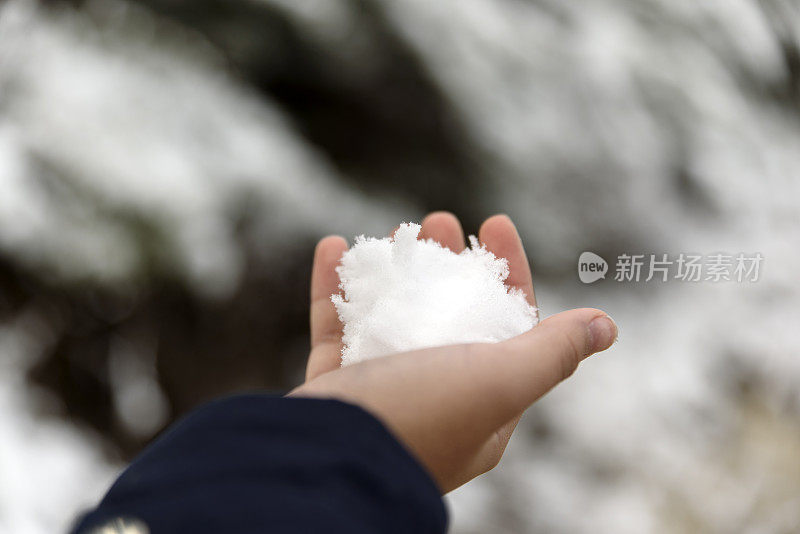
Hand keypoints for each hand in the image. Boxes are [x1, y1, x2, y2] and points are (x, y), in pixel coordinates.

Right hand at [290, 213, 616, 492]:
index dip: (507, 271)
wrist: (329, 462)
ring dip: (396, 269)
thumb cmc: (421, 418)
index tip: (495, 222)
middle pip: (447, 315)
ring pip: (391, 316)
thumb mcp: (499, 381)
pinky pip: (334, 327)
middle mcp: (436, 399)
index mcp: (483, 404)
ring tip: (396, 230)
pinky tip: (333, 247)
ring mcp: (383, 392)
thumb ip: (550, 353)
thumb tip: (606, 327)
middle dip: (448, 262)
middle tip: (438, 221)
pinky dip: (334, 286)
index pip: (508, 326)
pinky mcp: (335, 388)